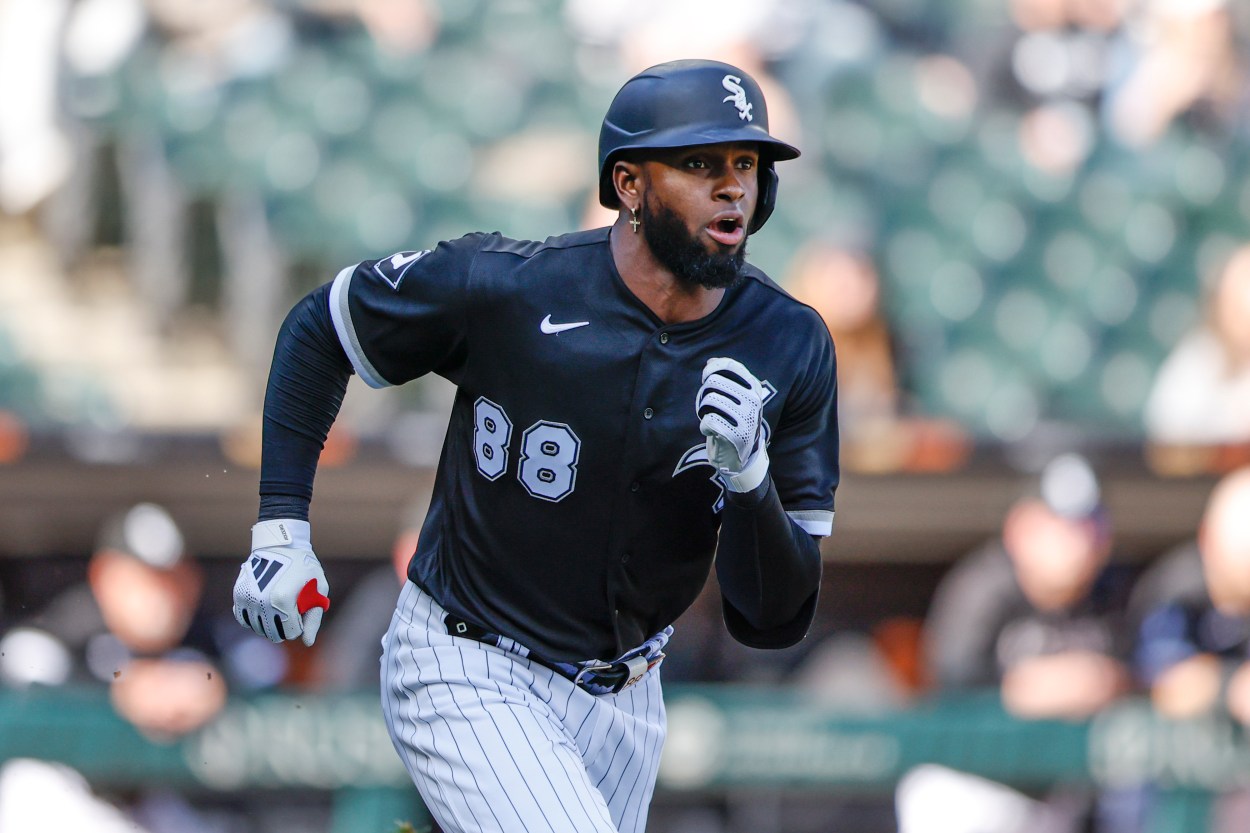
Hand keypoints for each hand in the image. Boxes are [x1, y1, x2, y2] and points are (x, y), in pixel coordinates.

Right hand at [232, 519, 329, 645]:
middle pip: (273, 634)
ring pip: (258, 629)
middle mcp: (262, 602)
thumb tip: (307, 642)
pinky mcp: (238, 594)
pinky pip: (243, 619)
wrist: (281, 544)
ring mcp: (248, 598)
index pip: (291, 633)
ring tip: (279, 606)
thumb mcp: (318, 589)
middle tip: (291, 609)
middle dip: (285, 627)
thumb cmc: (305, 567)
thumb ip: (314, 618)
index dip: (300, 625)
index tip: (302, 610)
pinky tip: (264, 608)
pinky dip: (254, 618)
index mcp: (283, 602)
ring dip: (270, 623)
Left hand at [696, 357, 769, 492]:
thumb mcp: (736, 398)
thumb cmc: (735, 421)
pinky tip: (711, 431)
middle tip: (708, 406)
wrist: (742, 455)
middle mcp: (753, 401)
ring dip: (703, 409)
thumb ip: (726, 378)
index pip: (731, 366)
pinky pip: (709, 420)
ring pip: (710, 399)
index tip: (707, 377)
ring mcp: (747, 418)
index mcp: (754, 388)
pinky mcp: (737, 435)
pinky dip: (705, 426)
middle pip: (714, 382)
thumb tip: (710, 362)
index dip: (712, 369)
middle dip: (704, 393)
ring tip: (710, 417)